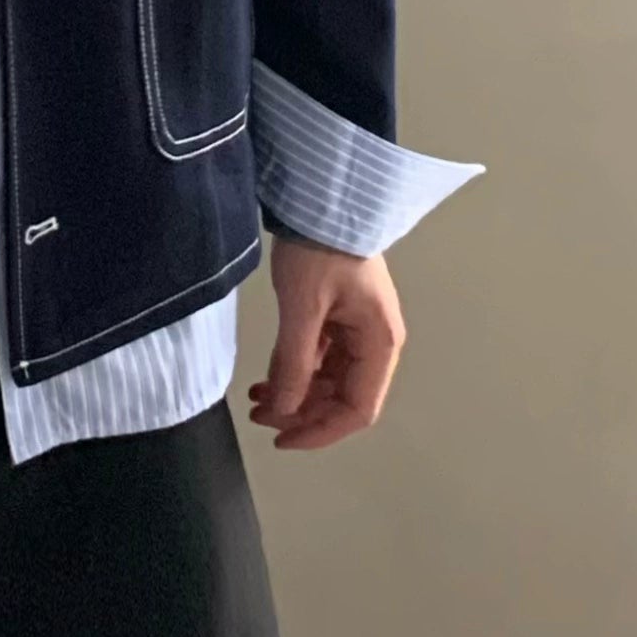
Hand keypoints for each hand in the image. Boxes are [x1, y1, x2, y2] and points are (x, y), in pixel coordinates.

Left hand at [247, 236, 405, 451]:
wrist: (320, 197)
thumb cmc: (320, 249)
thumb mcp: (303, 307)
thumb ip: (293, 362)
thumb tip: (282, 411)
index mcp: (380, 343)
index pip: (358, 409)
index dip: (321, 432)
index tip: (282, 439)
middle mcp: (374, 343)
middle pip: (343, 399)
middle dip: (302, 413)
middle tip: (260, 417)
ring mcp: (355, 331)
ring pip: (328, 382)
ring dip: (295, 395)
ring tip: (256, 401)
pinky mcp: (336, 318)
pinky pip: (318, 359)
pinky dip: (293, 372)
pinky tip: (265, 380)